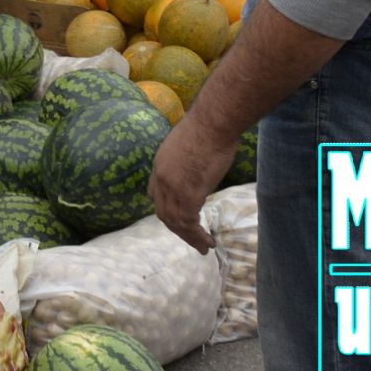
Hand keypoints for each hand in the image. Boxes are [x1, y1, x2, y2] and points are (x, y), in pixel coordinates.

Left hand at [148, 114, 236, 253]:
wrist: (214, 123)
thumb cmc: (210, 128)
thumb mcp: (190, 146)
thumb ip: (188, 161)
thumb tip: (198, 169)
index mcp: (160, 164)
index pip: (157, 195)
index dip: (167, 209)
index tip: (180, 220)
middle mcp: (161, 178)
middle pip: (164, 212)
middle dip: (178, 229)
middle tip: (193, 240)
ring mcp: (172, 187)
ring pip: (176, 221)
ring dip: (190, 237)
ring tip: (204, 247)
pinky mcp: (188, 194)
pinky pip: (189, 222)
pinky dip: (197, 235)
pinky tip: (208, 241)